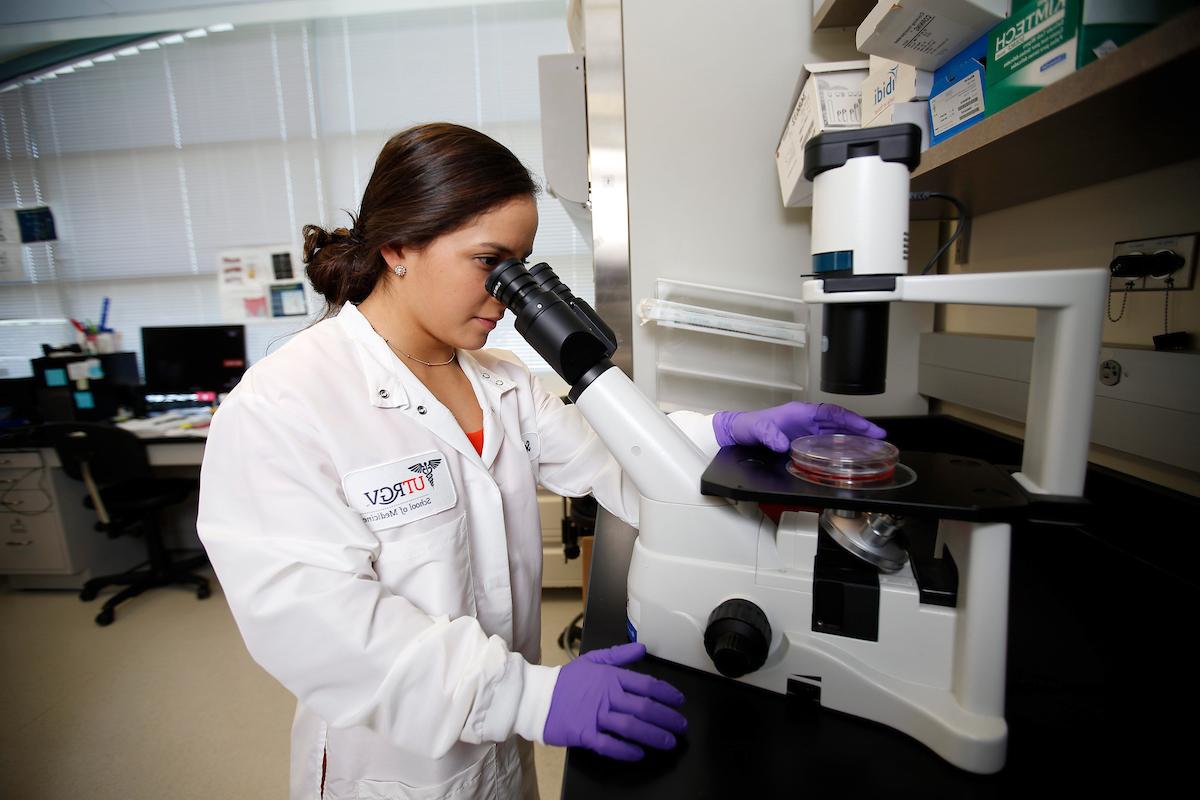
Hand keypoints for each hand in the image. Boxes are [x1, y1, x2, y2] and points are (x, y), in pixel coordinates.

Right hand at [543, 642, 686, 760]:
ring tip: (669, 742)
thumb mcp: (593, 661)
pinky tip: (639, 754)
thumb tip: (642, 648)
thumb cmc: (566, 681)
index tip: (680, 701)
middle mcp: (606, 695)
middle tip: (681, 726)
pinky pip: (609, 744)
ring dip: (654, 735)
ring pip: (631, 726)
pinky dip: (625, 750)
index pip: (645, 684)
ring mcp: (595, 715)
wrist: (537, 697)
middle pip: (643, 707)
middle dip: (667, 717)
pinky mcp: (584, 734)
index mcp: (610, 677)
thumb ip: (619, 655)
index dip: (666, 693)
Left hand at [713, 401, 885, 452]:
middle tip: (881, 439)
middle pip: (840, 422)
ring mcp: (807, 431)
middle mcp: (807, 420)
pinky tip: (850, 456)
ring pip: (836, 432)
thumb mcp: (757, 429)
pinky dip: (841, 447)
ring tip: (873, 447)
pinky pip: (827, 443)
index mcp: (800, 412)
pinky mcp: (803, 442)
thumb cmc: (749, 426)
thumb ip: (769, 435)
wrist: (739, 433)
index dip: (851, 420)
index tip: (868, 428)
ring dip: (854, 438)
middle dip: (861, 429)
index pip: (832, 413)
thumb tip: (782, 445)